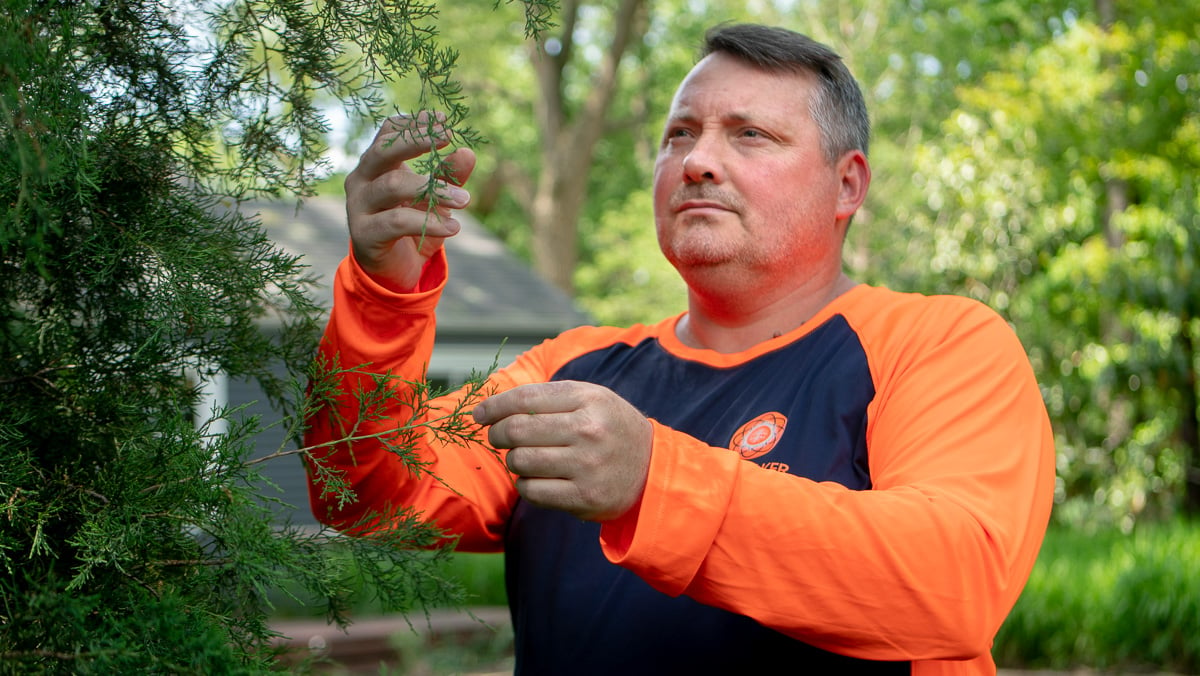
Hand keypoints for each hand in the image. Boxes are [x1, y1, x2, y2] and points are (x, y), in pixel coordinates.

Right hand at [344, 112, 476, 290]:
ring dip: (434, 190)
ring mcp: (358, 206)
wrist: (395, 272)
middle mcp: (362, 180)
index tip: (443, 120)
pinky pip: (397, 221)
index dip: (414, 124)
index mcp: (377, 165)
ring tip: (465, 200)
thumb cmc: (414, 227)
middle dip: (416, 141)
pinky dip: (429, 222)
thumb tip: (468, 152)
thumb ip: (448, 176)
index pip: (389, 133)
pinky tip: (454, 228)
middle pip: (384, 151)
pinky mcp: (363, 233)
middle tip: (448, 138)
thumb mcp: (436, 200)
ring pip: (393, 186)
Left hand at [472, 381, 652, 521]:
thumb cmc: (609, 428)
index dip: (494, 406)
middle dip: (498, 434)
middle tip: (498, 437)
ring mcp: (587, 465)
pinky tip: (536, 479)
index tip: (479, 414)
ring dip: (513, 461)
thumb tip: (491, 409)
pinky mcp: (584, 497)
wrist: (653, 470)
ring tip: (525, 458)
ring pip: (519, 461)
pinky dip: (525, 484)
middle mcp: (588, 430)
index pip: (525, 398)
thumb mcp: (591, 399)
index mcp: (588, 399)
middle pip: (517, 429)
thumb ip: (547, 398)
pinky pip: (531, 490)